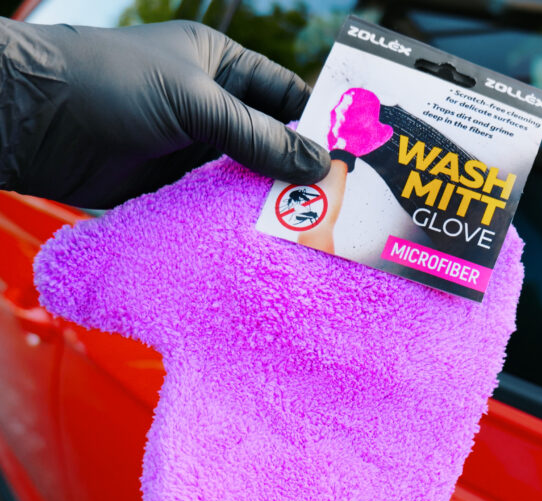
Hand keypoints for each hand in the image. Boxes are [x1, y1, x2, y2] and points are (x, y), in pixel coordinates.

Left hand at [0, 19, 329, 207]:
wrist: (35, 121)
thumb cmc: (111, 83)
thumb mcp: (194, 101)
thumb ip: (256, 136)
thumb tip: (317, 163)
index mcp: (222, 67)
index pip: (285, 94)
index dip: (317, 121)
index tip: (350, 155)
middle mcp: (214, 108)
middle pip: (271, 141)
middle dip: (299, 168)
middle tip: (337, 201)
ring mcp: (195, 150)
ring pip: (247, 177)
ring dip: (271, 199)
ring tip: (309, 226)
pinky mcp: (176, 188)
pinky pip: (218, 205)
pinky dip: (239, 220)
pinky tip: (265, 236)